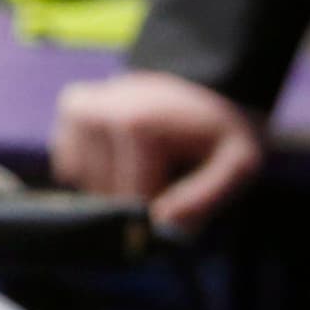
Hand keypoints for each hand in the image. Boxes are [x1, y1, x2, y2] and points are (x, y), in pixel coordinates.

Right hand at [50, 68, 264, 230]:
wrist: (209, 84)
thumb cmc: (222, 131)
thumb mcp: (240, 164)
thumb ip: (205, 199)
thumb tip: (160, 224)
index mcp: (134, 126)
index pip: (133, 202)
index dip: (163, 206)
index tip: (186, 185)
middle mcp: (93, 114)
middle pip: (106, 195)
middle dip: (139, 197)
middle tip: (170, 170)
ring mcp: (77, 111)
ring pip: (87, 186)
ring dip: (119, 185)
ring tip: (150, 158)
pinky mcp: (69, 112)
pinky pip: (74, 169)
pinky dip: (99, 171)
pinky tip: (126, 151)